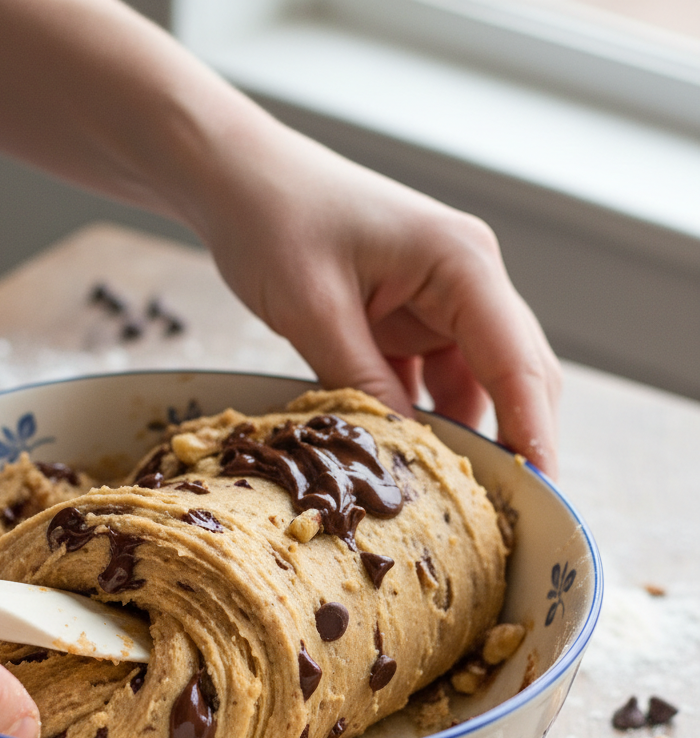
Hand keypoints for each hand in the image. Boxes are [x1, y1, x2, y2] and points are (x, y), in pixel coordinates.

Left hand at [191, 124, 561, 477]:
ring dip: (463, 437)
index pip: (516, 361)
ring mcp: (438, 302)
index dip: (533, 432)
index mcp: (461, 262)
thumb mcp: (314, 309)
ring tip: (452, 500)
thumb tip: (403, 453)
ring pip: (473, 385)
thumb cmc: (274, 220)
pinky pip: (430, 383)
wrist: (238, 180)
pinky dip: (423, 422)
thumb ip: (362, 383)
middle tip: (504, 514)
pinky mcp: (406, 321)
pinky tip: (407, 460)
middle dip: (511, 441)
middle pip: (513, 375)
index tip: (540, 493)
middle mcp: (465, 281)